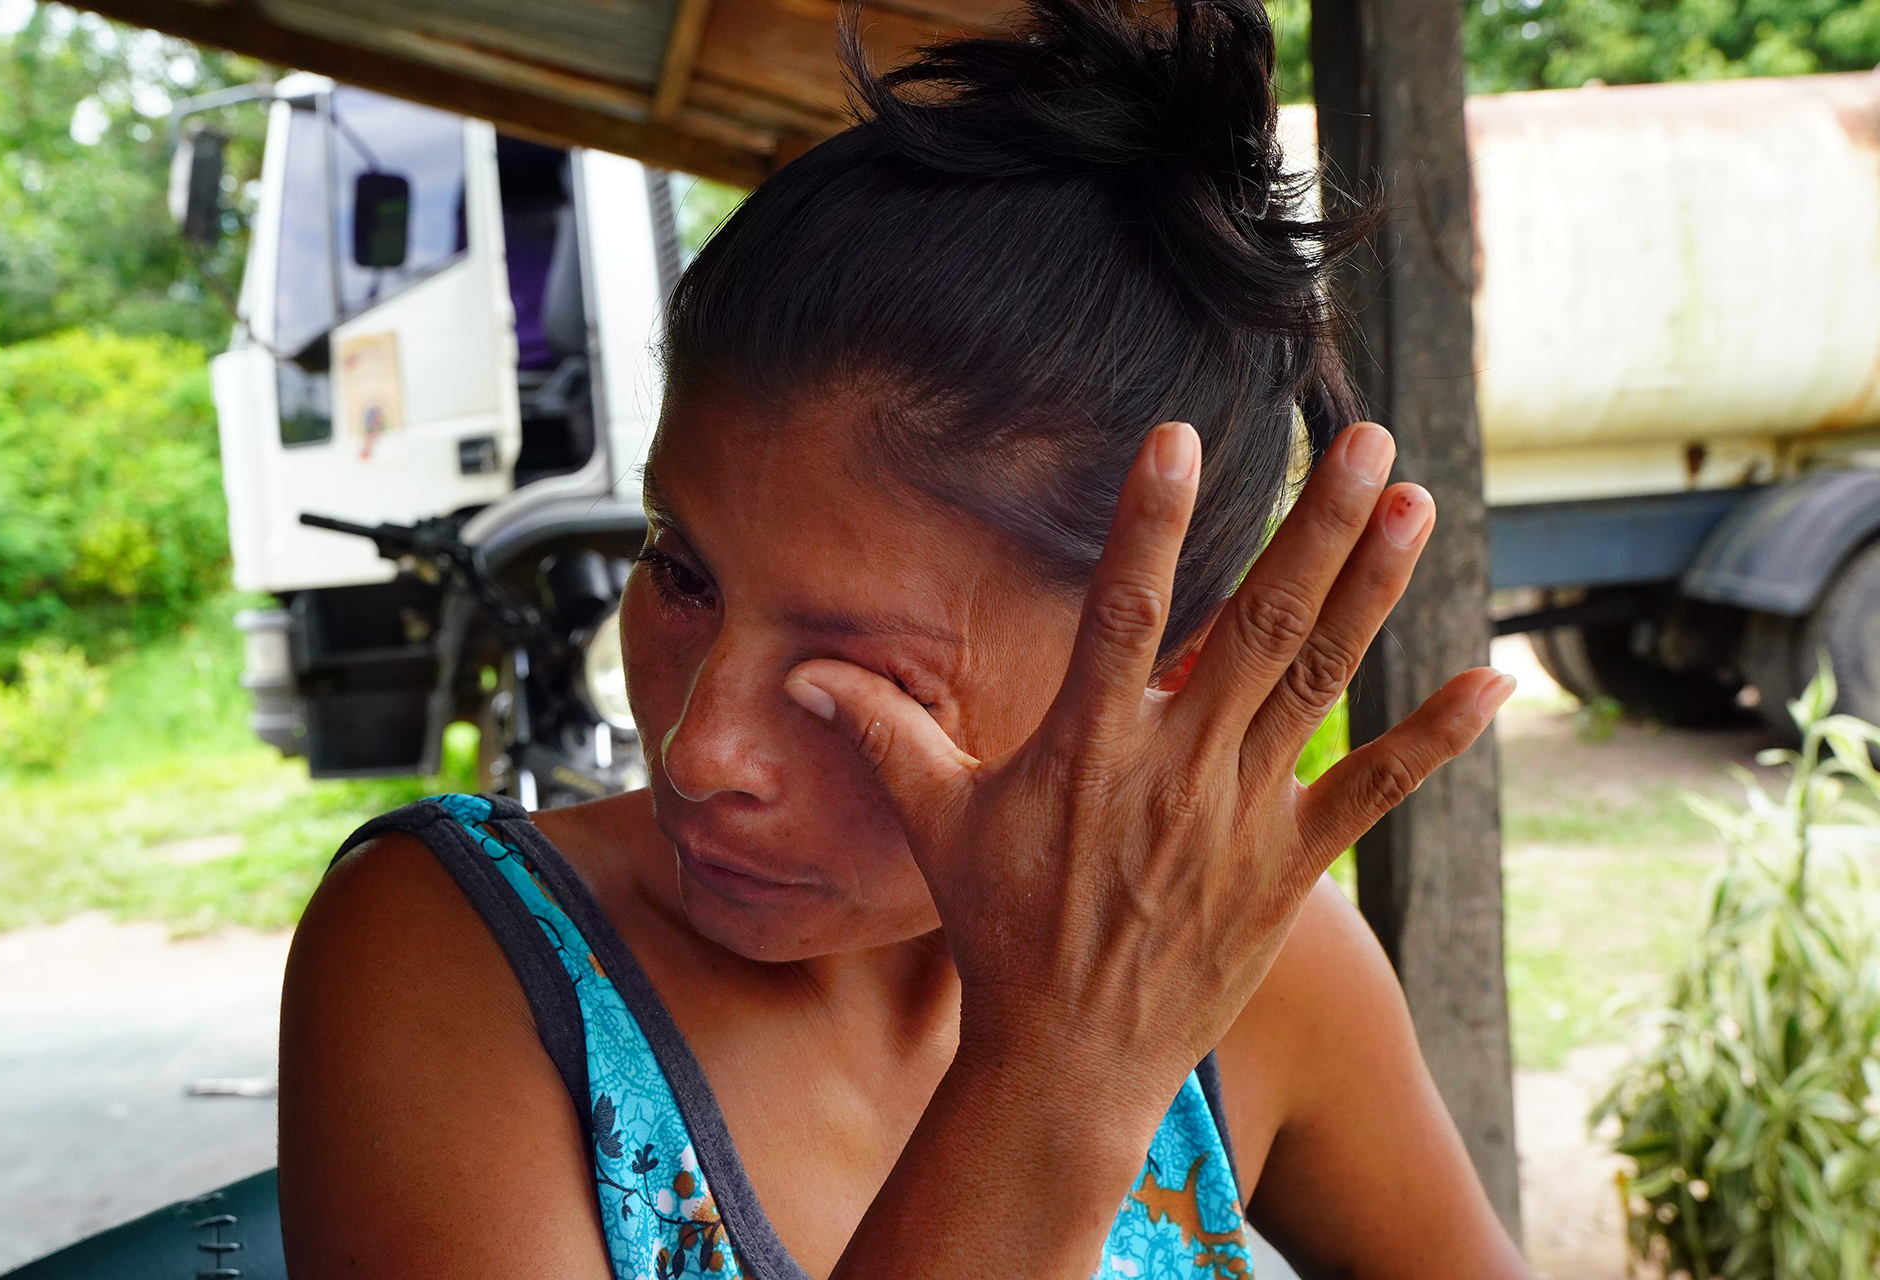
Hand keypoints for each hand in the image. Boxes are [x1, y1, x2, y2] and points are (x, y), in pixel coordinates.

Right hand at [784, 420, 1511, 1109]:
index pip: (1121, 613)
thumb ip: (880, 732)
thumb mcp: (935, 825)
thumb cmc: (1000, 932)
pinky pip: (1373, 791)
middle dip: (1315, 526)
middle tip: (1366, 439)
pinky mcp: (1291, 867)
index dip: (1149, 523)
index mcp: (1086, 748)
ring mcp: (1242, 818)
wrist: (1070, 1061)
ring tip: (1418, 504)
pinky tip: (1493, 679)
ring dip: (1373, 589)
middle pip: (1255, 627)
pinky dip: (1435, 737)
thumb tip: (796, 676)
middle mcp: (1174, 770)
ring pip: (1319, 683)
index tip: (1181, 436)